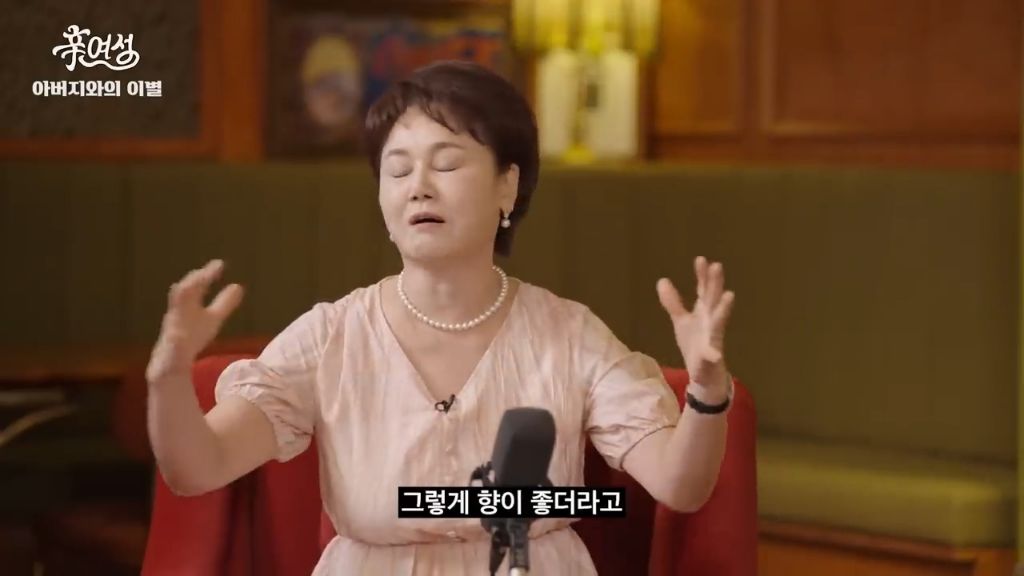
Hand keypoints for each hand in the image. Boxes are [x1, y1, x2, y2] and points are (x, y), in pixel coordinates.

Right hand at [146, 259, 244, 383]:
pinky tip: (177, 336)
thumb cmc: (191, 336)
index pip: (197, 288)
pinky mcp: (168, 353)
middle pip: (181, 297)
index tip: (219, 264)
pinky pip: (170, 348)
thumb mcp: (211, 319)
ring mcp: (171, 336)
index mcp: (188, 307)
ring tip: (189, 292)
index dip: (207, 276)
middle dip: (192, 284)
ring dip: (179, 309)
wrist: (171, 365)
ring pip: (172, 319)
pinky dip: (174, 342)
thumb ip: (223, 303)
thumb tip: (238, 286)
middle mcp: (177, 317)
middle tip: (205, 272)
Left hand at [657, 257, 734, 396]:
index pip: (704, 290)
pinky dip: (713, 354)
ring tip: (729, 295)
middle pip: (713, 299)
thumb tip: (662, 280)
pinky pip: (712, 355)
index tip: (701, 259)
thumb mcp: (682, 321)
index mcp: (704, 313)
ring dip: (723, 309)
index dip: (703, 275)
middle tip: (717, 265)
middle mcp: (711, 322)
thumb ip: (674, 302)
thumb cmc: (695, 344)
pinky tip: (714, 354)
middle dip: (715, 284)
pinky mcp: (711, 358)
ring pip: (719, 322)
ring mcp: (713, 339)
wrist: (704, 374)